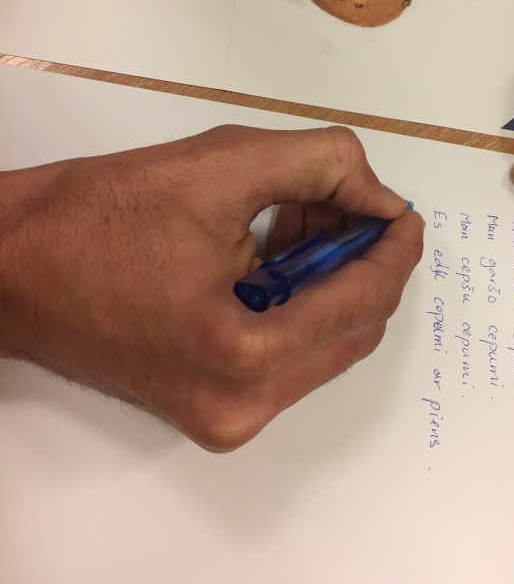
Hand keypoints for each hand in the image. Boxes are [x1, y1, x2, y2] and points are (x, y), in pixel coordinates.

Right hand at [0, 124, 422, 450]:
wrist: (10, 268)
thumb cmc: (96, 215)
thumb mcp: (220, 164)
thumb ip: (322, 166)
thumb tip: (380, 197)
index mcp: (242, 352)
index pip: (363, 301)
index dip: (395, 249)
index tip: (405, 212)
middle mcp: (241, 408)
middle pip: (351, 331)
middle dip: (363, 263)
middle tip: (351, 204)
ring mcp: (224, 420)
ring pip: (322, 345)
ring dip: (331, 282)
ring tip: (304, 219)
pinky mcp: (208, 413)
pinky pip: (286, 358)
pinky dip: (298, 305)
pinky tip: (278, 253)